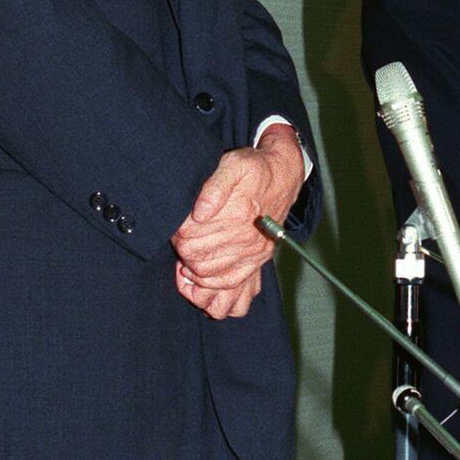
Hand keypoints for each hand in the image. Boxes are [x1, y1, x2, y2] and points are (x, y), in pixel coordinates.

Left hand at [172, 124, 304, 319]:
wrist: (284, 177)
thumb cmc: (256, 170)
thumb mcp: (235, 165)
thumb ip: (215, 186)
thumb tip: (199, 212)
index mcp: (237, 218)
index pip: (190, 238)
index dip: (176, 234)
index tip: (175, 226)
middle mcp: (246, 241)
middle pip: (197, 260)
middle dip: (182, 253)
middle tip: (178, 241)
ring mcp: (252, 256)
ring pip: (212, 281)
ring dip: (193, 275)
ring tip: (185, 262)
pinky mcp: (256, 264)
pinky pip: (236, 293)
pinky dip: (215, 293)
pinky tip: (203, 280)